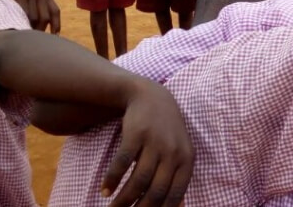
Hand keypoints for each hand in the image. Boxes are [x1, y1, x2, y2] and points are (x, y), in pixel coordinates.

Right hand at [0, 0, 60, 33]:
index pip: (55, 11)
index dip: (56, 24)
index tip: (55, 36)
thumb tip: (35, 21)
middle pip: (45, 17)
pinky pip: (23, 13)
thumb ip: (33, 2)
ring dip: (31, 29)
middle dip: (41, 30)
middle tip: (33, 40)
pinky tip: (18, 29)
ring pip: (35, 17)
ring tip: (25, 38)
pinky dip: (22, 22)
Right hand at [101, 79, 194, 206]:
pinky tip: (105, 190)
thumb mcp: (179, 151)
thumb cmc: (166, 131)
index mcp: (187, 159)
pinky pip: (122, 163)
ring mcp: (155, 142)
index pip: (175, 194)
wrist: (151, 96)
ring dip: (123, 200)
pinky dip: (112, 180)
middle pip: (155, 192)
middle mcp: (173, 152)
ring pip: (138, 181)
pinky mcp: (136, 134)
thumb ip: (177, 176)